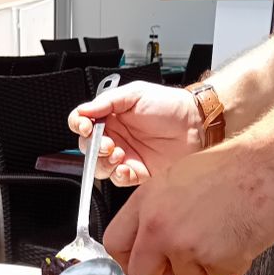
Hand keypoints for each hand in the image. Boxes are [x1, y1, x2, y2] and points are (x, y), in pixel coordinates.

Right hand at [67, 82, 202, 185]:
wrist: (194, 123)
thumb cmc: (169, 105)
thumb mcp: (135, 94)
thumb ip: (107, 101)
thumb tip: (84, 110)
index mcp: (110, 116)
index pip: (82, 122)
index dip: (79, 125)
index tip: (86, 126)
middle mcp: (114, 137)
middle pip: (87, 148)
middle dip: (93, 148)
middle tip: (107, 143)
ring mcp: (124, 156)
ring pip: (99, 167)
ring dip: (103, 163)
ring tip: (118, 154)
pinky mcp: (137, 172)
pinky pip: (118, 180)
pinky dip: (118, 176)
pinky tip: (125, 167)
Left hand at [103, 139, 273, 274]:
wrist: (270, 163)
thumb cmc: (232, 169)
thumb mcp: (176, 181)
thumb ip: (153, 216)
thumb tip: (141, 256)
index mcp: (146, 201)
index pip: (115, 244)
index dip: (128, 261)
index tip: (139, 265)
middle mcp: (159, 225)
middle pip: (142, 274)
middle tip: (182, 262)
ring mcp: (185, 245)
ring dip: (202, 269)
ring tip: (219, 237)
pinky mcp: (214, 260)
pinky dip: (228, 266)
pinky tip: (235, 239)